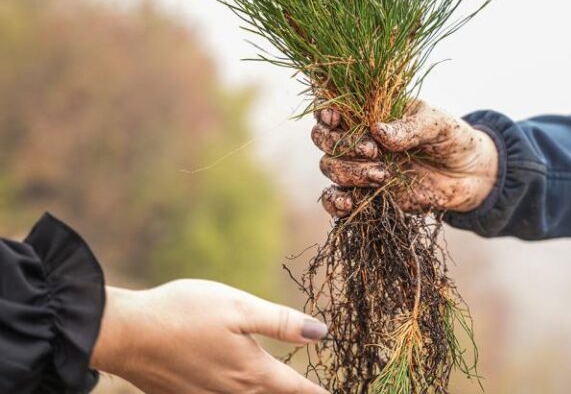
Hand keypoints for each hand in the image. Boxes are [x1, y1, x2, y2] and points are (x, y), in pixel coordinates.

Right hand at [91, 280, 328, 393]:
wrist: (125, 333)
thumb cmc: (184, 312)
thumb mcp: (239, 307)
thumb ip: (281, 323)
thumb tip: (323, 333)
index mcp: (251, 370)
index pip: (295, 389)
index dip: (318, 393)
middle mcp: (232, 393)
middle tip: (309, 391)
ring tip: (276, 387)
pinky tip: (234, 385)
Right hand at [312, 100, 497, 215]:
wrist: (470, 176)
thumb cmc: (452, 139)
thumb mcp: (437, 124)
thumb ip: (409, 128)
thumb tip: (378, 132)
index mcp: (372, 112)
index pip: (335, 108)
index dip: (325, 112)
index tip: (337, 119)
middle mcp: (360, 138)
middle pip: (324, 139)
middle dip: (341, 146)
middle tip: (374, 152)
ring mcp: (361, 167)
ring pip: (330, 168)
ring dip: (349, 172)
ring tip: (382, 176)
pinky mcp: (367, 195)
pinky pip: (336, 199)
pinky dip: (334, 202)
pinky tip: (349, 204)